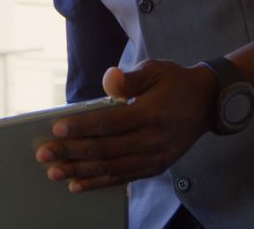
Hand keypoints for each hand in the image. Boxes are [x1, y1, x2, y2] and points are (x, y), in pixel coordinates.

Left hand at [35, 59, 219, 191]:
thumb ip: (129, 77)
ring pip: (111, 168)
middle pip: (105, 149)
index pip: (109, 123)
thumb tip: (108, 79)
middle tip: (44, 154)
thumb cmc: (176, 82)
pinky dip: (98, 182)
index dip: (81, 127)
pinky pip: (122, 177)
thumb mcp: (155, 69)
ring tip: (54, 172)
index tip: (56, 129)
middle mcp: (152, 139)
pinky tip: (77, 183)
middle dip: (71, 153)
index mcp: (150, 113)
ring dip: (79, 171)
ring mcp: (154, 157)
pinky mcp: (154, 166)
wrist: (209, 103)